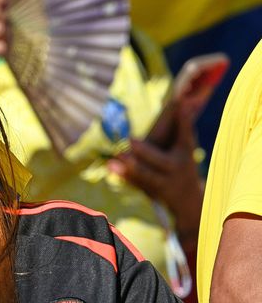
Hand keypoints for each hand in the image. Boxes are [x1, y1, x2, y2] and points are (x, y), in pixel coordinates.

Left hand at [108, 106, 203, 237]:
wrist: (190, 203)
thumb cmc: (183, 165)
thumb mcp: (185, 147)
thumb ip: (182, 126)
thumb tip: (184, 100)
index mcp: (185, 153)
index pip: (186, 136)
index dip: (184, 121)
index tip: (182, 103)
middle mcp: (176, 168)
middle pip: (160, 160)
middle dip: (145, 151)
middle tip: (130, 140)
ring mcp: (165, 182)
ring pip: (146, 174)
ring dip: (131, 167)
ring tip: (116, 157)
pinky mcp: (154, 192)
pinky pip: (137, 183)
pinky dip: (125, 176)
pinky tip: (112, 167)